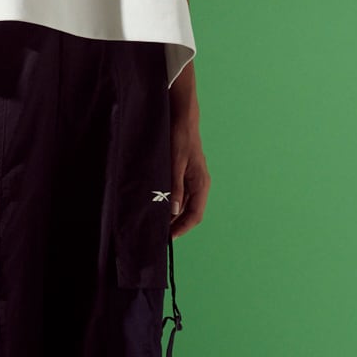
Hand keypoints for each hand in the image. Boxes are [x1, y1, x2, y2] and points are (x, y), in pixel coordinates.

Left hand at [169, 112, 209, 237]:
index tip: (169, 238)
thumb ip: (175, 187)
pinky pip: (179, 195)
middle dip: (176, 224)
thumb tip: (174, 211)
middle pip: (189, 212)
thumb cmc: (180, 138)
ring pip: (183, 204)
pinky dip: (170, 202)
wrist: (182, 118)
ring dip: (172, 214)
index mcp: (201, 184)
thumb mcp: (175, 163)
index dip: (182, 228)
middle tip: (159, 233)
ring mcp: (192, 180)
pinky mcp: (185, 174)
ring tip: (156, 222)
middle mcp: (199, 184)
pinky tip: (158, 205)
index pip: (195, 215)